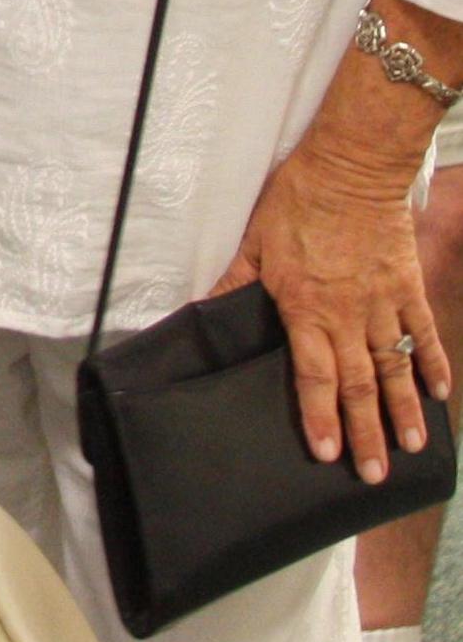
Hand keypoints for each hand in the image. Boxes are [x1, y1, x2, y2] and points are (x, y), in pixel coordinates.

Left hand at [211, 141, 447, 481]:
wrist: (351, 167)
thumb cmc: (297, 202)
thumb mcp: (255, 243)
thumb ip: (235, 284)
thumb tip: (203, 311)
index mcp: (306, 308)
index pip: (314, 376)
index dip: (320, 417)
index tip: (327, 454)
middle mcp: (347, 315)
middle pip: (359, 385)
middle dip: (366, 433)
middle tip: (372, 474)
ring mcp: (382, 302)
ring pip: (395, 367)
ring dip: (404, 411)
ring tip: (411, 449)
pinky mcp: (407, 285)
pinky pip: (422, 331)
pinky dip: (433, 363)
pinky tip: (441, 393)